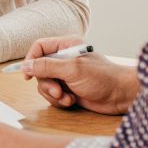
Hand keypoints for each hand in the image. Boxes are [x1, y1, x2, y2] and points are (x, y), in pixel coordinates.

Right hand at [21, 35, 138, 114]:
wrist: (121, 96)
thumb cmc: (102, 78)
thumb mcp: (72, 69)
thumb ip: (47, 66)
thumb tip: (26, 66)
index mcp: (66, 46)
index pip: (39, 47)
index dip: (31, 60)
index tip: (28, 74)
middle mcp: (64, 59)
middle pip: (40, 69)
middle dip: (46, 83)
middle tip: (57, 90)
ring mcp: (66, 75)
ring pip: (45, 84)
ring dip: (53, 94)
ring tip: (67, 98)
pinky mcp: (68, 89)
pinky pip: (53, 95)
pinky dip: (59, 100)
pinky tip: (72, 101)